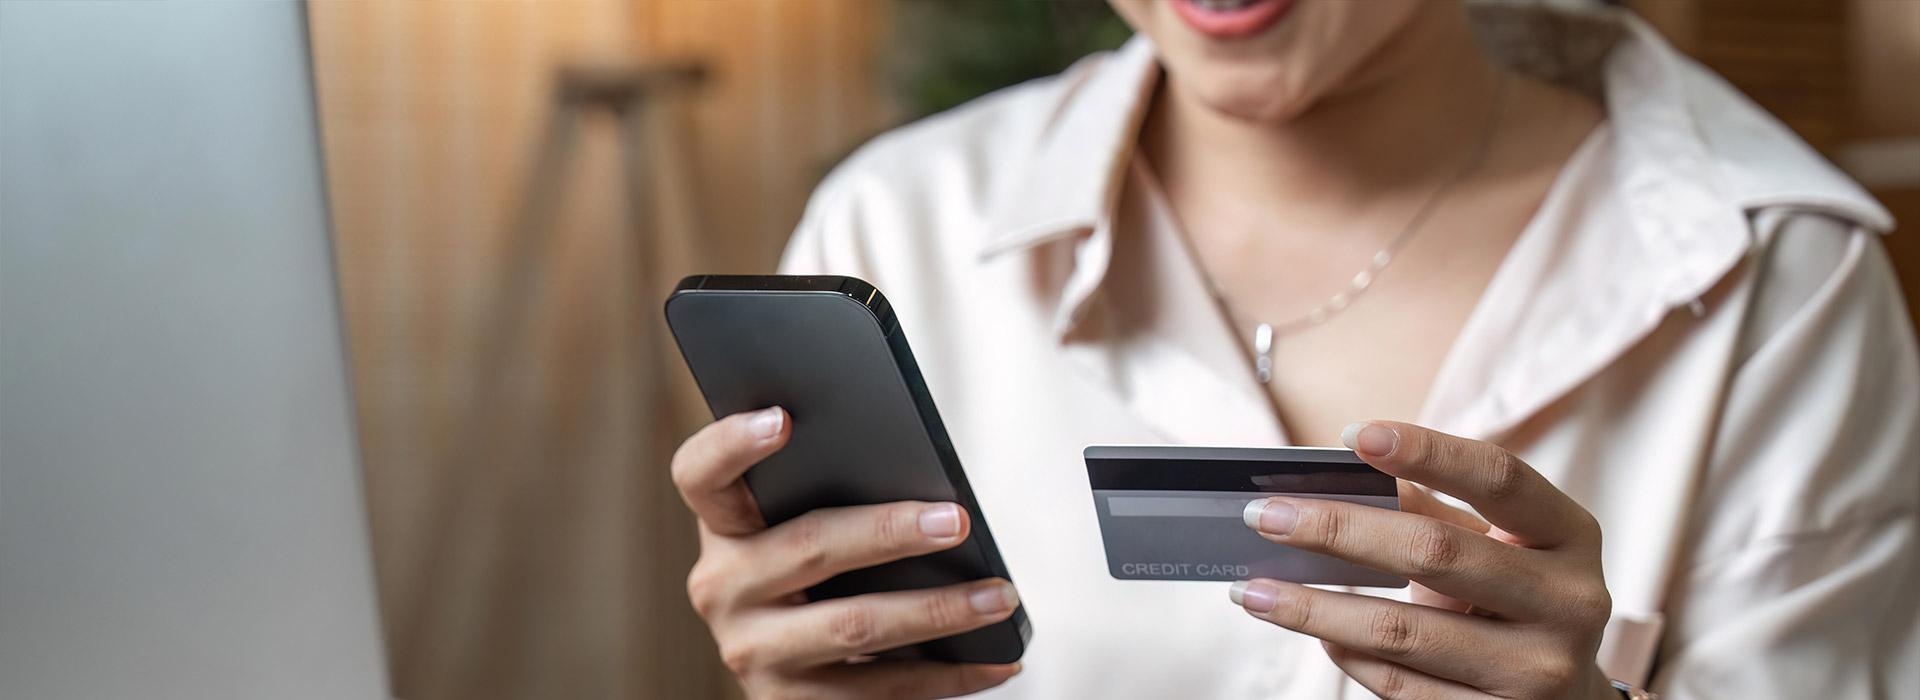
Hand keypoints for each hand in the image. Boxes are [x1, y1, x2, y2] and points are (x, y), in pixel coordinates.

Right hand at [671, 406, 1022, 698]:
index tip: (784, 418)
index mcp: (723, 527)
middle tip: (956, 520)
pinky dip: (949, 674)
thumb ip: (835, 498)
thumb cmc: (819, 573)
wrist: (796, 675)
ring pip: (853, 625)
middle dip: (890, 531)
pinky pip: (880, 689)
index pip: (700, 474)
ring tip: (998, 596)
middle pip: (807, 547)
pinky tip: (997, 661)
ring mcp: (753, 651)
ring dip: (938, 611)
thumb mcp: (806, 530)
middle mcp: (722, 587)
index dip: (732, 444)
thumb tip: (931, 485)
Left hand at [1232, 421, 1616, 699]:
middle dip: (1337, 531)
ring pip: (1404, 632)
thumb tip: (1334, 477)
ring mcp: (1539, 670)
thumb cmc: (1516, 597)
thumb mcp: (1498, 544)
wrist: (1571, 698)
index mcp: (1569, 534)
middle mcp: (1569, 600)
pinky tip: (1313, 633)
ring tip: (1253, 591)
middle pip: (1437, 553)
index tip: (1351, 436)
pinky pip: (1402, 685)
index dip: (1427, 450)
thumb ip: (1432, 509)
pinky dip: (1346, 654)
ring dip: (1314, 608)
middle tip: (1264, 516)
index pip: (1498, 476)